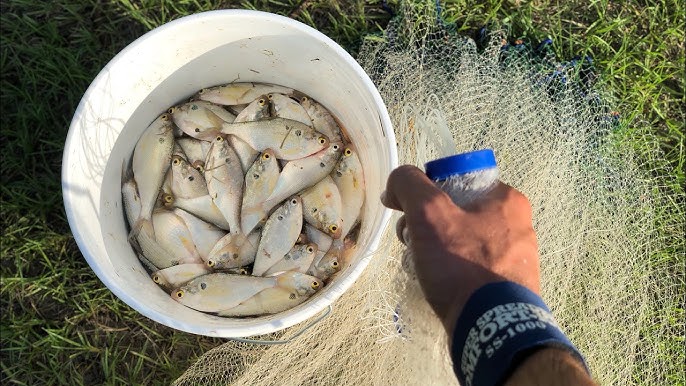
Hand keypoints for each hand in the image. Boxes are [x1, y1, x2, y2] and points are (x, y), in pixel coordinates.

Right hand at [381, 165, 539, 334]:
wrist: (491, 328)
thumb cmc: (462, 264)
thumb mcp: (429, 213)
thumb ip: (409, 185)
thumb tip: (396, 183)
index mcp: (507, 199)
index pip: (456, 181)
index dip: (426, 194)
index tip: (411, 215)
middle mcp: (519, 224)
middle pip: (457, 212)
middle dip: (427, 225)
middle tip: (413, 244)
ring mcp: (516, 257)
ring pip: (462, 241)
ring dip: (436, 250)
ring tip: (422, 268)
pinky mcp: (510, 285)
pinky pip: (472, 267)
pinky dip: (453, 272)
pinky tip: (440, 285)